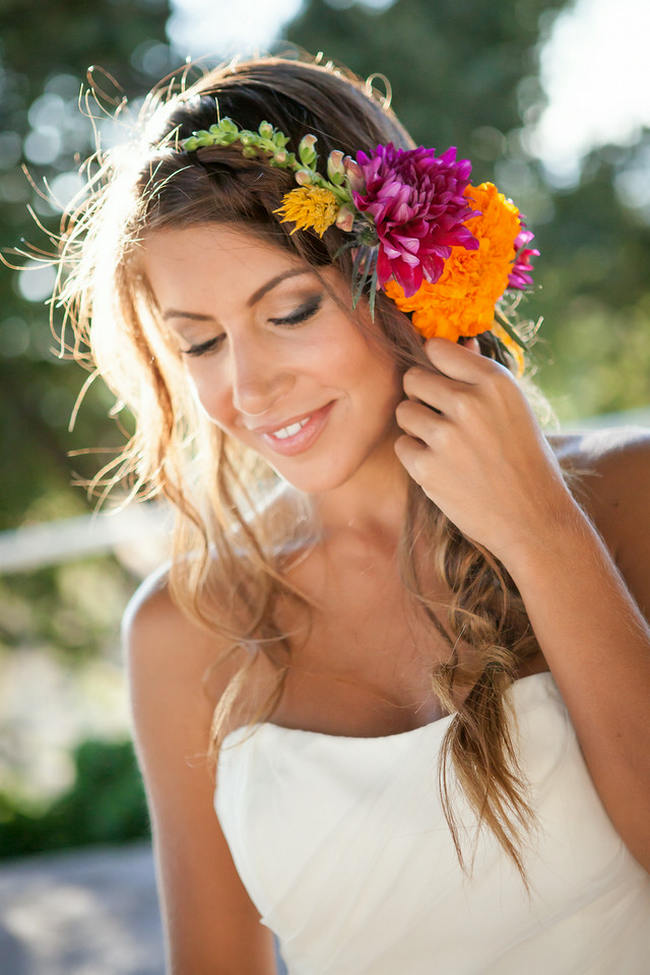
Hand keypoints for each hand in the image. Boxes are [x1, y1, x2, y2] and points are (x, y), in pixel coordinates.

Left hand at [393, 336, 577, 564]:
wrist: (533, 519)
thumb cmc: (526, 460)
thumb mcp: (514, 408)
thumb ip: (482, 375)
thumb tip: (460, 342)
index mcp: (495, 382)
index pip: (437, 348)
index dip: (435, 364)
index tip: (441, 380)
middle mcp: (469, 403)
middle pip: (412, 378)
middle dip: (421, 396)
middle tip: (441, 417)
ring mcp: (446, 436)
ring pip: (403, 411)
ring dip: (416, 426)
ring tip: (443, 444)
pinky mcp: (427, 468)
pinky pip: (402, 445)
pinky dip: (416, 456)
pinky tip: (442, 467)